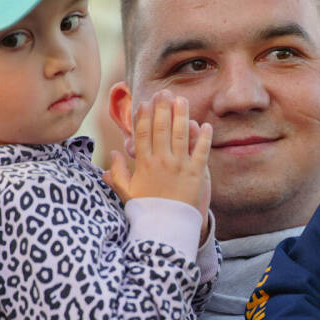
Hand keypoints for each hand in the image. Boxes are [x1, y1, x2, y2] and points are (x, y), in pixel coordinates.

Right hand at [104, 91, 212, 213]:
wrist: (166, 228)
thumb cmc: (145, 210)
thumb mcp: (127, 192)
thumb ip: (117, 172)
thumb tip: (113, 153)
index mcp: (144, 164)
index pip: (142, 134)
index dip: (143, 116)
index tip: (144, 102)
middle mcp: (161, 161)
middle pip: (161, 128)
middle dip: (162, 108)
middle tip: (164, 92)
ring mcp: (179, 166)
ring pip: (181, 135)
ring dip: (182, 115)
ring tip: (182, 100)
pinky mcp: (196, 174)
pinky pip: (201, 151)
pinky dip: (204, 138)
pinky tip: (205, 125)